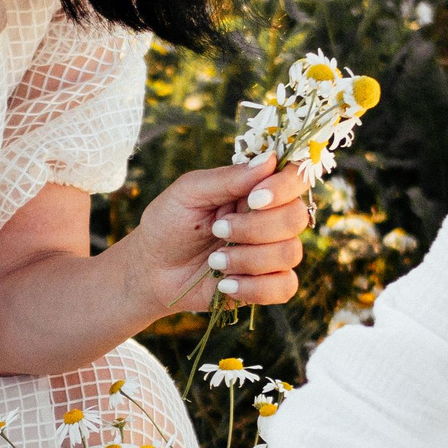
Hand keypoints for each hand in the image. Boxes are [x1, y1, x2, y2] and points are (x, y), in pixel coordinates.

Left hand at [115, 152, 312, 319]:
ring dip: (249, 259)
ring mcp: (271, 253)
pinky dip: (255, 287)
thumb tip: (269, 160)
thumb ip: (227, 178)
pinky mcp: (266, 284)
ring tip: (214, 261)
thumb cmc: (168, 224)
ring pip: (289, 252)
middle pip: (296, 217)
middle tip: (217, 229)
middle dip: (256, 227)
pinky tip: (225, 284)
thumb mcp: (188, 193)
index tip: (253, 199)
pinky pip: (285, 287)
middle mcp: (270, 219)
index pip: (295, 178)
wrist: (151, 271)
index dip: (284, 187)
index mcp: (256, 190)